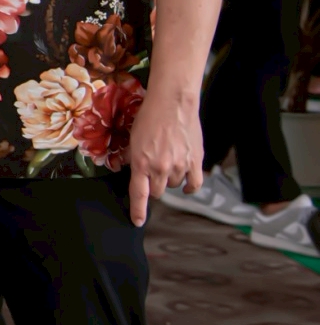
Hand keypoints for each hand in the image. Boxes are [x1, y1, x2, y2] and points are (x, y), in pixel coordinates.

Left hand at [127, 86, 203, 225]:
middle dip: (152, 185)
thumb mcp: (132, 138)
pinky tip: (186, 185)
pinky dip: (189, 187)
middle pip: (156, 192)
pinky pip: (194, 184)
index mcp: (141, 163)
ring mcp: (179, 166)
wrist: (172, 103)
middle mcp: (160, 168)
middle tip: (153, 171)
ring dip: (169, 180)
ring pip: (173, 186)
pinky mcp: (195, 162)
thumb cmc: (150, 117)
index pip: (138, 194)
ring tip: (168, 163)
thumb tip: (129, 167)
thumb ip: (131, 156)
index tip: (137, 221)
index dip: (138, 211)